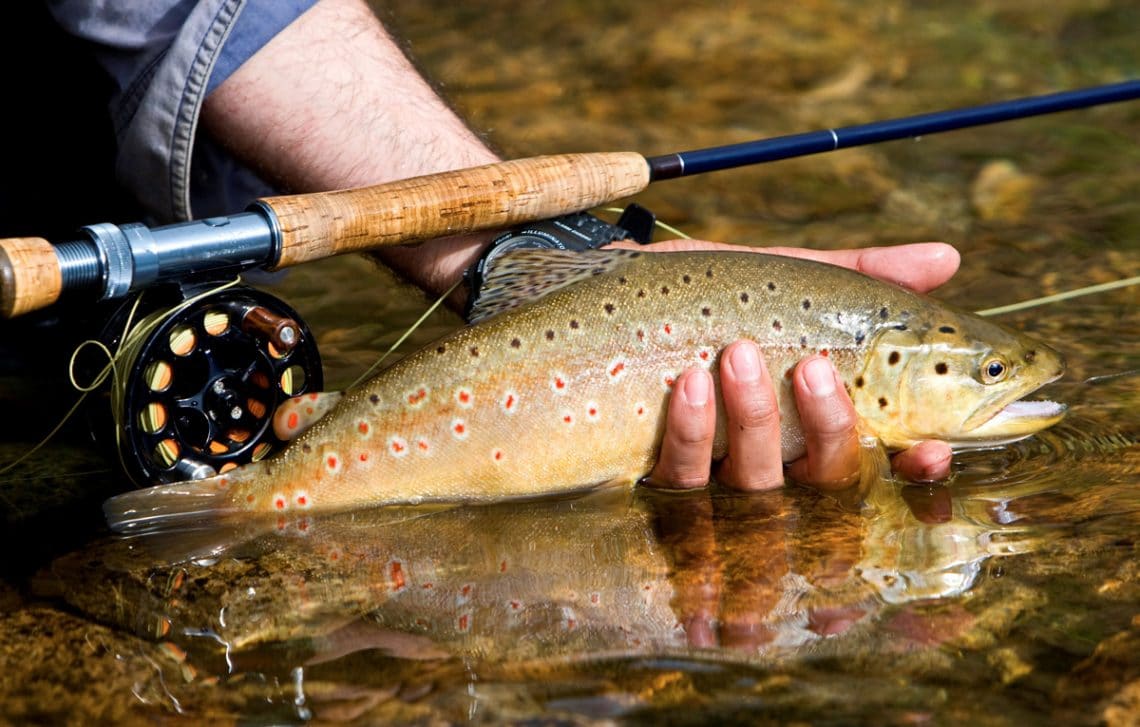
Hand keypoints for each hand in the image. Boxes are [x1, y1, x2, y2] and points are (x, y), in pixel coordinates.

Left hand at [632, 241, 959, 490]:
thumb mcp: (780, 280)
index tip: (930, 448)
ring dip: (756, 422)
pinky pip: (683, 479)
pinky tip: (690, 385)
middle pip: (824, 482)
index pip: (878, 463)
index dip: (913, 470)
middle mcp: (773, 459)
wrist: (601, 291)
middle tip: (814, 367)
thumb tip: (950, 259)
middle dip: (830, 430)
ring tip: (738, 354)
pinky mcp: (656, 476)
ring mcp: (713, 475)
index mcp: (812, 421)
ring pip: (757, 486)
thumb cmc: (701, 294)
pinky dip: (692, 433)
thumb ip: (861, 278)